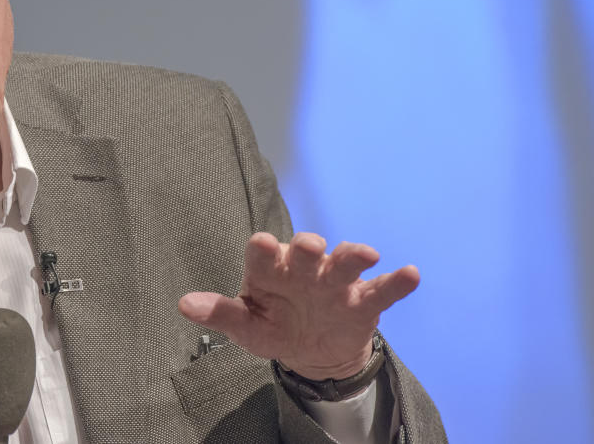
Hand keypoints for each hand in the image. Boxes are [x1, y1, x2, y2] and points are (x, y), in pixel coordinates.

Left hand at [178, 232, 419, 379]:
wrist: (313, 350)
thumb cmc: (273, 326)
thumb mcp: (247, 327)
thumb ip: (220, 313)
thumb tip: (184, 304)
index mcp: (271, 270)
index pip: (264, 254)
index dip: (264, 249)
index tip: (263, 244)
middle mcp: (304, 269)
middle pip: (306, 252)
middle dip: (308, 247)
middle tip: (310, 246)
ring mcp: (336, 283)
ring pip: (345, 263)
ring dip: (353, 256)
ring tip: (365, 254)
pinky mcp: (364, 301)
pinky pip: (382, 290)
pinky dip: (396, 282)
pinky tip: (410, 274)